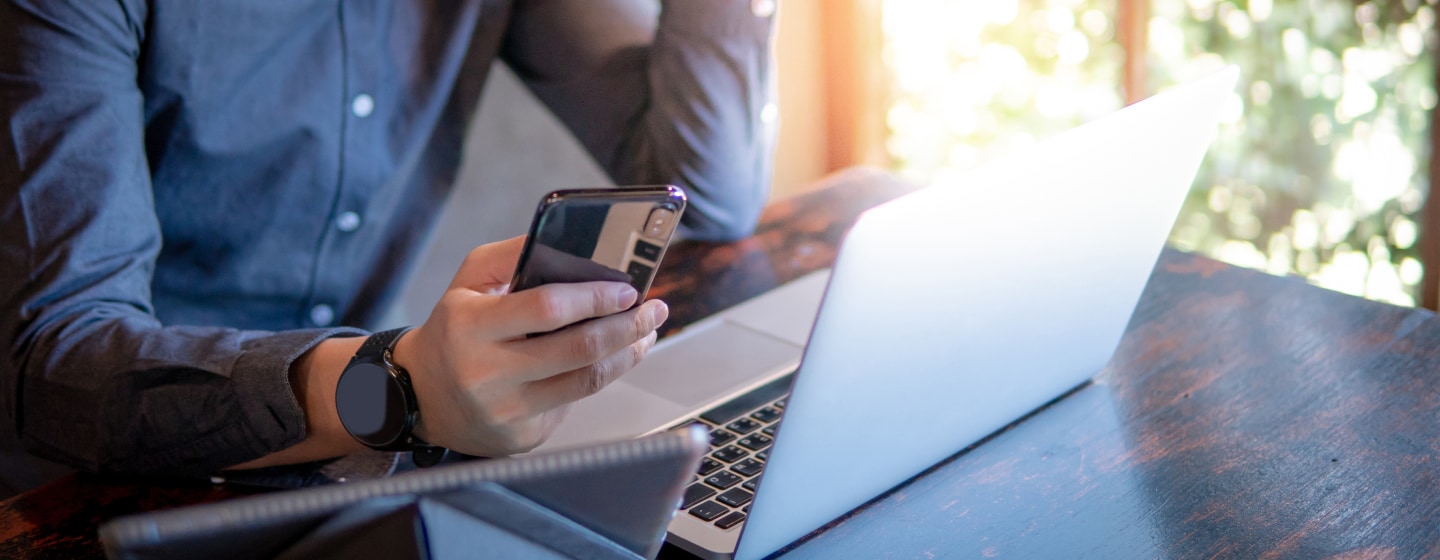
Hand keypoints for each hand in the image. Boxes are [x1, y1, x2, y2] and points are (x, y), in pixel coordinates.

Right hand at [391, 236, 667, 455]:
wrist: (420, 394)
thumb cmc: (455, 328)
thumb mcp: (468, 281)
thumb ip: (513, 255)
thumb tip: (571, 241)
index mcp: (470, 325)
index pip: (548, 309)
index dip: (595, 298)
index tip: (627, 289)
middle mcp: (485, 372)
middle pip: (578, 349)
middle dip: (627, 326)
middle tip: (654, 309)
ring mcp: (505, 410)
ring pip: (586, 382)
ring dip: (627, 354)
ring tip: (645, 333)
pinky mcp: (521, 437)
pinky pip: (573, 404)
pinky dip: (598, 378)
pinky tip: (612, 359)